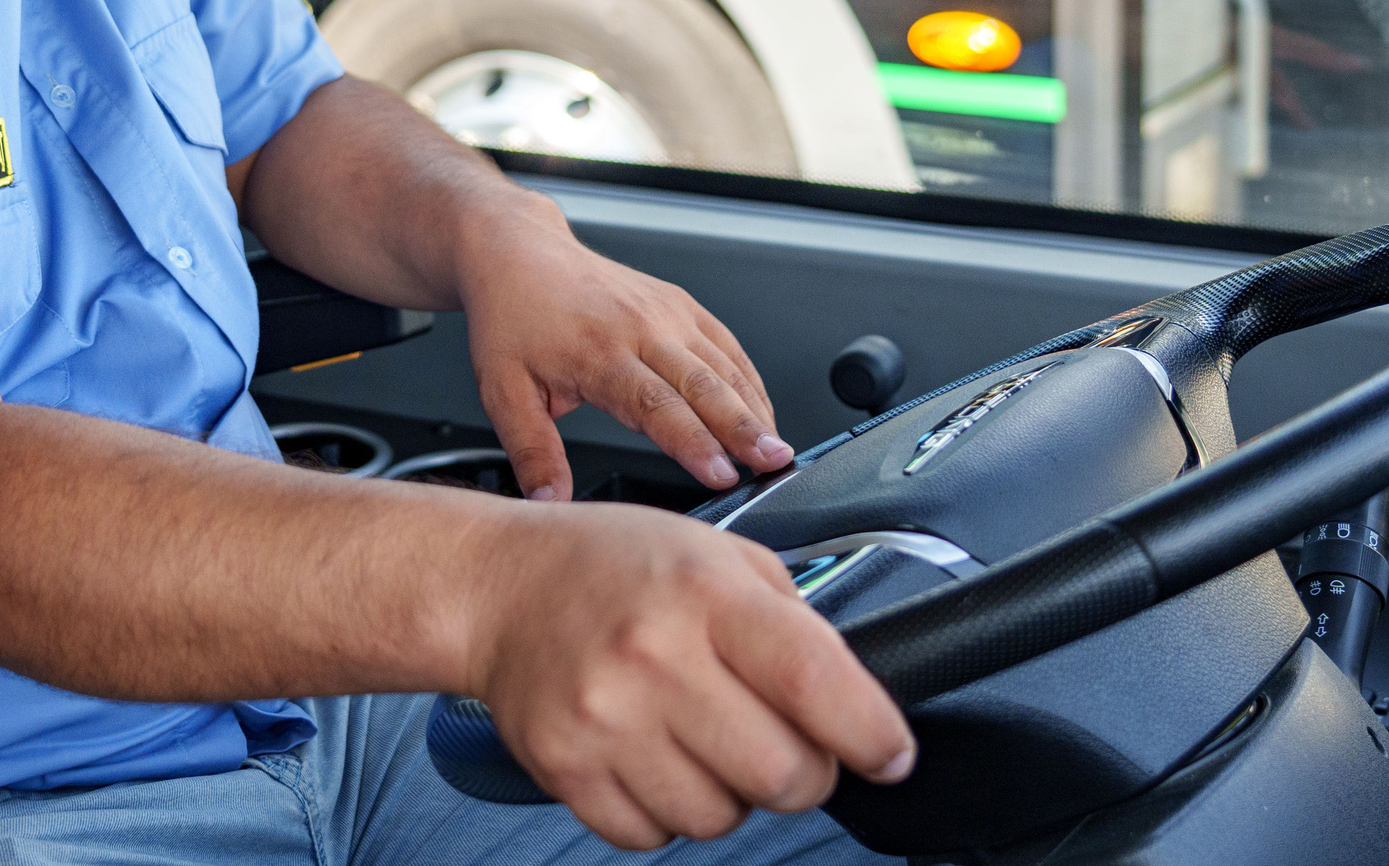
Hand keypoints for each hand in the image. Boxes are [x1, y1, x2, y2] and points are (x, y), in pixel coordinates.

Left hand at [455, 196, 793, 500]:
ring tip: (779, 449)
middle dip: (744, 428)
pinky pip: (725, 344)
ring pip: (723, 364)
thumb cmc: (512, 319)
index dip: (693, 442)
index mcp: (597, 352)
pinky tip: (763, 412)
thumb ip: (532, 453)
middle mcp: (639, 327)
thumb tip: (549, 504)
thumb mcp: (503, 392)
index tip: (722, 475)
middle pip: (703, 384)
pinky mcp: (679, 304)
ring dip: (756, 408)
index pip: (655, 404)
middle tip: (774, 463)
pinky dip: (749, 380)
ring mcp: (665, 312)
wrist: (519, 253)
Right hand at [465, 502, 915, 846]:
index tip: (888, 752)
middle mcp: (655, 655)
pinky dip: (666, 810)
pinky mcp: (565, 767)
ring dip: (730, 793)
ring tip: (699, 736)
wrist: (500, 586)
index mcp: (706, 593)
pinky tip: (650, 753)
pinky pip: (653, 836)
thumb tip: (854, 701)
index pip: (814, 682)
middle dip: (804, 772)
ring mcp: (605, 718)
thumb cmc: (613, 565)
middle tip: (785, 743)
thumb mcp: (717, 551)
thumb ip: (789, 619)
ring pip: (720, 818)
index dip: (870, 733)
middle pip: (782, 774)